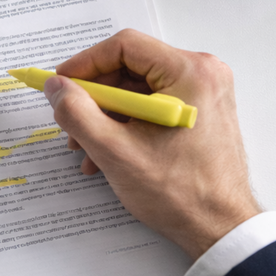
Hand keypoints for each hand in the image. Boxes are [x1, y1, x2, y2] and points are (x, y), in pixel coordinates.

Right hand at [47, 29, 259, 259]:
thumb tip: (55, 86)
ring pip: (137, 90)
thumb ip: (77, 113)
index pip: (124, 46)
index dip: (85, 63)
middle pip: (130, 68)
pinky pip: (152, 106)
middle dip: (94, 98)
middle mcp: (202, 74)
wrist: (219, 228)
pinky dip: (126, 125)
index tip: (60, 84)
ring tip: (86, 150)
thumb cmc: (179, 193)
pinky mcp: (198, 112)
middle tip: (70, 124)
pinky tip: (108, 154)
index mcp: (190, 72)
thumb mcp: (115, 152)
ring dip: (106, 116)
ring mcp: (203, 93)